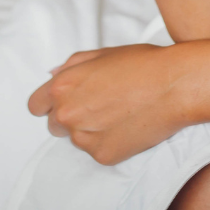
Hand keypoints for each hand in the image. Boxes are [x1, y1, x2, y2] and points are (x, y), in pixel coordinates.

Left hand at [27, 43, 189, 165]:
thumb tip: (52, 76)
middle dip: (71, 117)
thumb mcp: (99, 54)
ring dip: (90, 131)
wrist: (174, 85)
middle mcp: (67, 114)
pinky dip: (109, 143)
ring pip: (76, 139)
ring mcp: (84, 138)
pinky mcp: (103, 155)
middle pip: (54, 125)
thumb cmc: (141, 64)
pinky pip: (97, 152)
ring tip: (118, 115)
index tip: (65, 103)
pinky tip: (128, 128)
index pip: (36, 106)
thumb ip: (69, 66)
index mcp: (61, 87)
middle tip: (99, 108)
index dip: (50, 104)